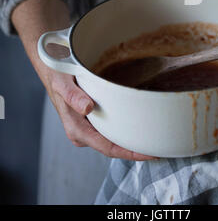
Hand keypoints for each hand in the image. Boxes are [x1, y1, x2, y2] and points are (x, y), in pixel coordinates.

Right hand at [11, 0, 155, 160]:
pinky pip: (112, 128)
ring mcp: (88, 127)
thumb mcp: (63, 81)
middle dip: (136, 149)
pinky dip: (126, 128)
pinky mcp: (92, 119)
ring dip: (132, 138)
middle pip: (114, 146)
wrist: (52, 67)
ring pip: (113, 138)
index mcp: (77, 129)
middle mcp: (83, 132)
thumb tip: (87, 108)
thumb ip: (73, 95)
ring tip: (155, 136)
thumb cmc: (58, 74)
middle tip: (161, 145)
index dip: (130, 152)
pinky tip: (140, 124)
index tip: (150, 153)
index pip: (108, 148)